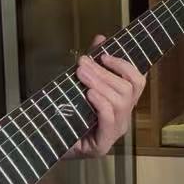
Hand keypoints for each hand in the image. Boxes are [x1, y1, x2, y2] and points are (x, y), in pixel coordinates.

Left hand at [69, 35, 146, 158]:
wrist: (45, 146)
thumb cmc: (66, 116)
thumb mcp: (80, 86)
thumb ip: (93, 65)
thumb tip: (101, 37)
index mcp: (122, 105)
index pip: (137, 82)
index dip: (124, 65)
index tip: (103, 54)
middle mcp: (123, 119)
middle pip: (127, 90)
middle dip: (105, 73)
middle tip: (82, 63)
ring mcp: (114, 134)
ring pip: (120, 102)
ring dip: (100, 84)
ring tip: (81, 74)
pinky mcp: (102, 145)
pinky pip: (109, 120)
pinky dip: (101, 104)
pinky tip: (89, 94)